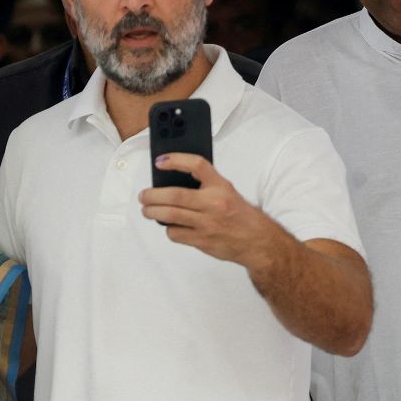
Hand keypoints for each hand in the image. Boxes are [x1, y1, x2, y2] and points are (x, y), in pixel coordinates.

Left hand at [139, 152, 282, 270]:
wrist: (256, 241)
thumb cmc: (239, 213)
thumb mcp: (225, 191)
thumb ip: (204, 185)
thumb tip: (171, 181)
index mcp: (220, 187)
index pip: (197, 165)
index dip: (176, 160)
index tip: (160, 162)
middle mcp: (213, 203)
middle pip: (175, 195)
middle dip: (153, 195)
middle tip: (144, 196)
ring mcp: (207, 224)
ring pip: (171, 216)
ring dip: (153, 212)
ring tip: (147, 210)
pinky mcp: (202, 241)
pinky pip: (176, 234)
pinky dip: (169, 229)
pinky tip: (171, 226)